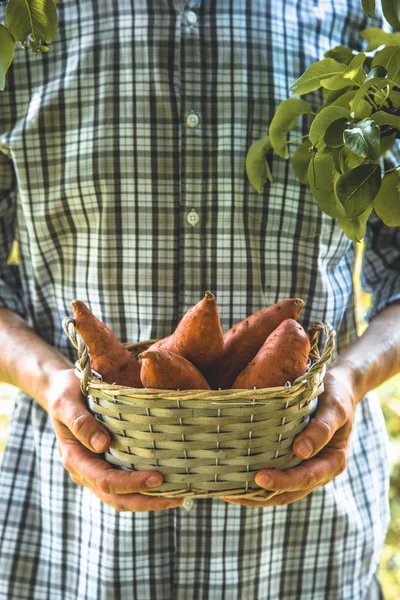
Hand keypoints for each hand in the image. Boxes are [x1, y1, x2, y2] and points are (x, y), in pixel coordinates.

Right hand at [47, 369, 182, 511]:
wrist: (62, 391)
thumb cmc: (65, 393)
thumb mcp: (66, 402)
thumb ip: (80, 422)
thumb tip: (102, 445)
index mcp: (75, 459)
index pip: (105, 480)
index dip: (131, 483)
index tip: (157, 478)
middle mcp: (86, 470)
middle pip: (117, 498)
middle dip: (147, 501)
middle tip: (178, 498)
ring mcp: (97, 470)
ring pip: (122, 497)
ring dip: (149, 500)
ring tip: (179, 496)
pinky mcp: (107, 464)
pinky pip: (126, 484)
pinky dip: (145, 488)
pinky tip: (167, 484)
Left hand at [223, 366, 354, 507]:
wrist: (336, 386)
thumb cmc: (336, 395)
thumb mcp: (335, 408)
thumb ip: (322, 428)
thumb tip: (301, 451)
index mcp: (332, 462)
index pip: (306, 478)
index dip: (283, 481)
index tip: (259, 478)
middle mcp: (317, 470)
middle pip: (288, 492)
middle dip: (260, 496)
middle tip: (230, 493)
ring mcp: (303, 466)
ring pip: (278, 490)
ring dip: (253, 494)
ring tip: (225, 492)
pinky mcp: (290, 458)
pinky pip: (273, 473)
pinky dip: (254, 480)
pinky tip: (232, 477)